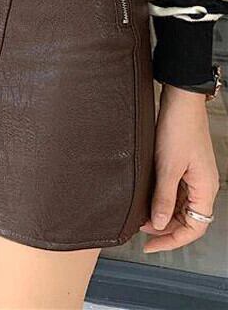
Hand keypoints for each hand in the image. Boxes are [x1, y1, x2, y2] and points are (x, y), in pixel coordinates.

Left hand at [140, 84, 219, 252]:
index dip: (173, 240)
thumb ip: (164, 198)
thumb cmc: (177, 129)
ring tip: (141, 218)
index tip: (151, 246)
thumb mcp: (167, 167)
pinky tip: (147, 199)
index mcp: (205, 189)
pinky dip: (163, 199)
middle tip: (141, 233)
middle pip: (188, 219)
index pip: (194, 228)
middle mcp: (204, 185)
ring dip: (164, 214)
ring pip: (182, 206)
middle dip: (166, 229)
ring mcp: (195, 176)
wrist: (180, 101)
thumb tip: (160, 225)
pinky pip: (177, 191)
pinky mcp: (185, 166)